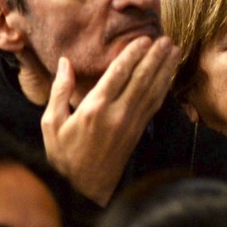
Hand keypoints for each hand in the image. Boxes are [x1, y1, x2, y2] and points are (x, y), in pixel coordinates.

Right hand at [40, 35, 178, 204]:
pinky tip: (168, 76)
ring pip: (152, 90)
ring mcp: (131, 123)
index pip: (118, 74)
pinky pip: (154, 105)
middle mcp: (117, 114)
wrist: (83, 188)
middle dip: (155, 57)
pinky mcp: (138, 132)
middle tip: (167, 39)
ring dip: (164, 69)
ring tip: (175, 51)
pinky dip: (163, 88)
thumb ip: (60, 91)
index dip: (133, 54)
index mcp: (94, 109)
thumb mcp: (52, 123)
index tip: (143, 39)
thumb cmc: (63, 154)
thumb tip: (65, 62)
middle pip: (141, 79)